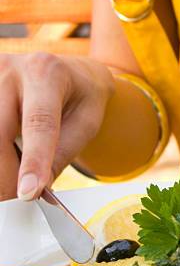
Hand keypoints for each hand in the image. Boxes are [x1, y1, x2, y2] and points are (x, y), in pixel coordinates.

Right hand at [0, 52, 113, 200]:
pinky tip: (6, 159)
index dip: (32, 161)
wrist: (72, 71)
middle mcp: (10, 68)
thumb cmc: (82, 97)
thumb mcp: (86, 125)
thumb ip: (61, 154)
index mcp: (47, 74)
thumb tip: (36, 190)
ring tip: (13, 179)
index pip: (38, 124)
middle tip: (19, 197)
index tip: (27, 193)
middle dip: (6, 173)